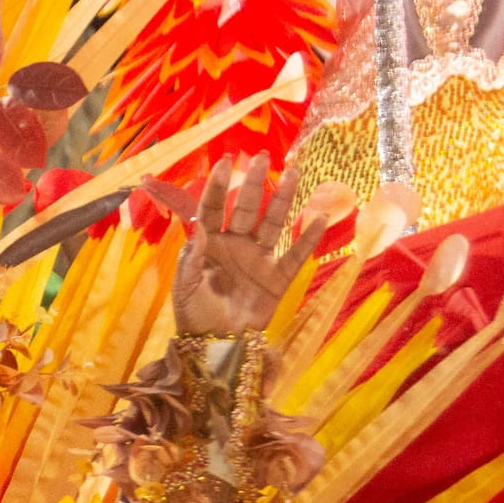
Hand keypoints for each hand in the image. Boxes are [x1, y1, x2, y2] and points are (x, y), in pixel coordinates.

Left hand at [170, 157, 322, 334]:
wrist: (216, 345)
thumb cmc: (195, 315)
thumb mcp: (185, 288)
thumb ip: (190, 258)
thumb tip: (198, 228)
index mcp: (209, 245)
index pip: (212, 209)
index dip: (217, 187)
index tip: (225, 163)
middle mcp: (235, 245)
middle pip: (245, 207)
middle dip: (253, 183)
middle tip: (262, 157)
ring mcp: (258, 259)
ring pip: (272, 222)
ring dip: (283, 198)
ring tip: (293, 173)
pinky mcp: (276, 278)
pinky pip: (294, 255)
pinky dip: (307, 239)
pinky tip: (318, 218)